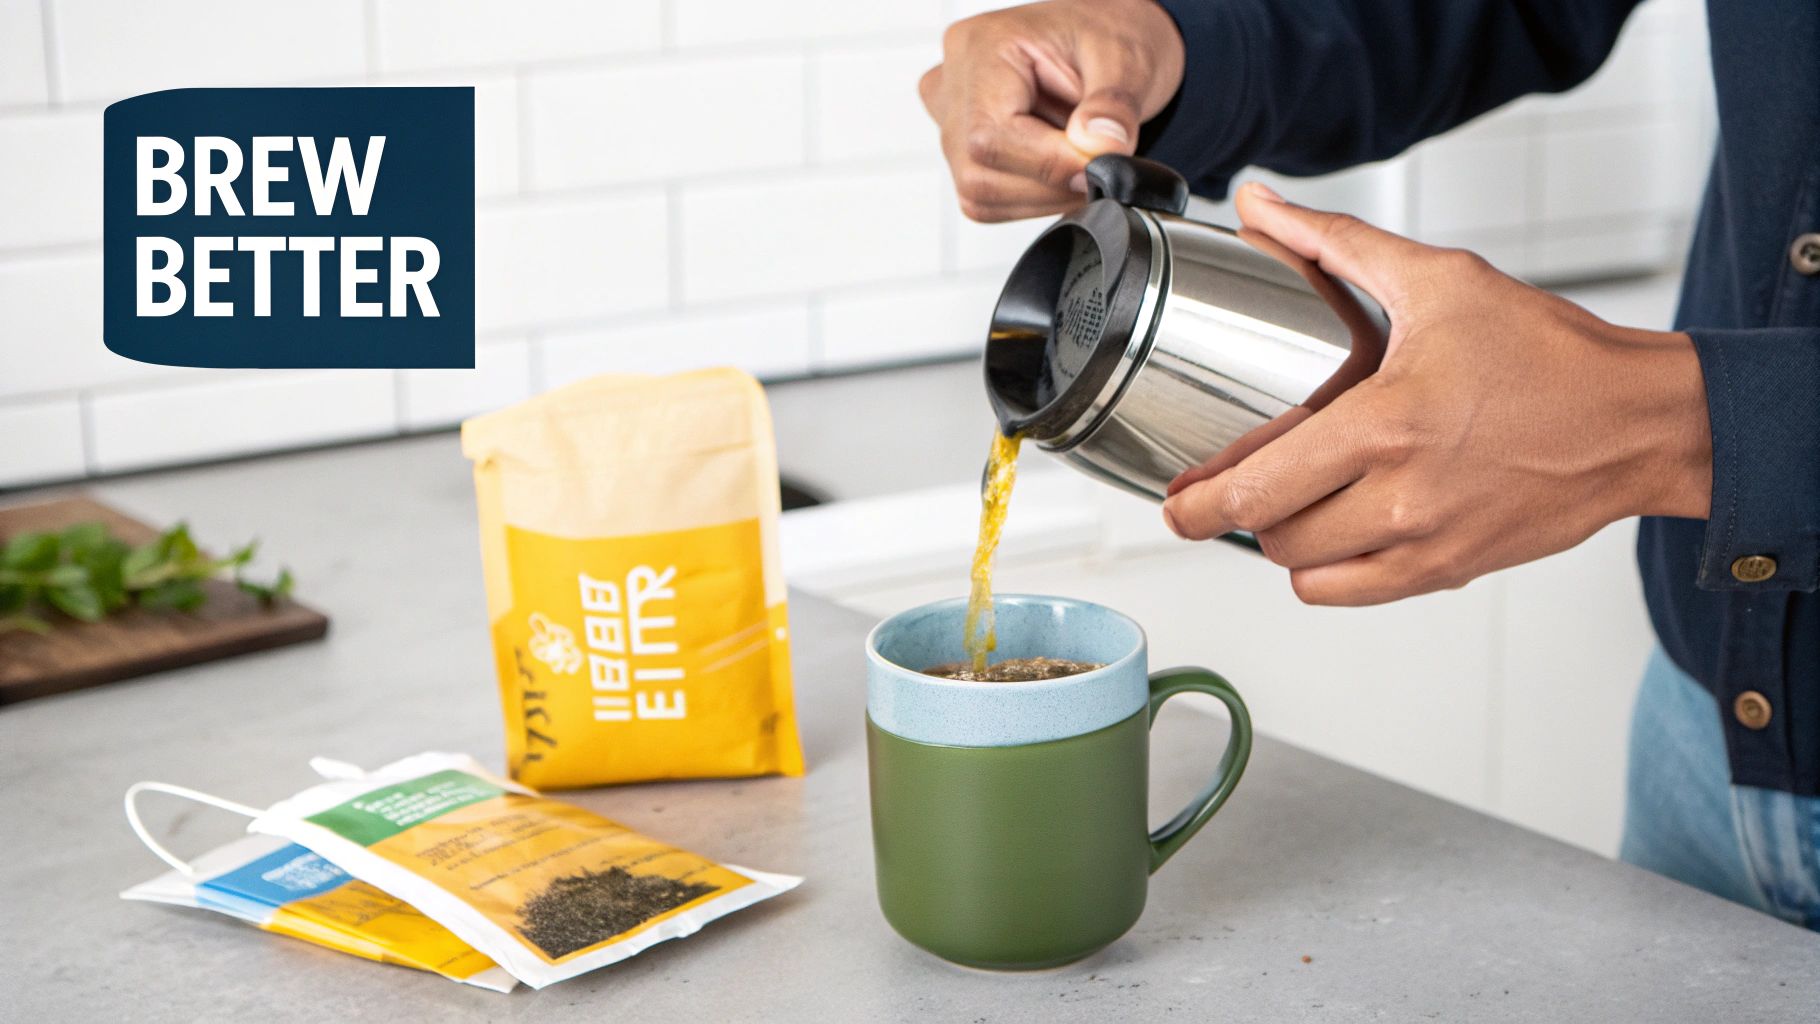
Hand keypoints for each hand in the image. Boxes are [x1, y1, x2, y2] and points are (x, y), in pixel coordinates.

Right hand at [920, 0, 1184, 221]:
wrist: (1100, 40)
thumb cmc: (1104, 34)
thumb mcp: (1125, 57)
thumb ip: (1113, 106)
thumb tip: (1097, 150)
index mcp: (982, 48)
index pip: (989, 136)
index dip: (1047, 165)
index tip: (1095, 169)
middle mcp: (954, 84)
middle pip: (979, 174)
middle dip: (1051, 185)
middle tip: (1099, 163)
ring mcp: (950, 120)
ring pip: (980, 196)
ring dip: (1044, 194)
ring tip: (1079, 153)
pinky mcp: (959, 151)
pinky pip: (986, 200)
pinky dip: (1034, 196)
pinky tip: (1059, 163)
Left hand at [1162, 183, 1713, 605]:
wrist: (1638, 421)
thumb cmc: (1549, 354)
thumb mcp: (1439, 280)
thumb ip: (1335, 243)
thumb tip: (1262, 205)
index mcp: (1384, 425)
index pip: (1257, 489)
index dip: (1199, 505)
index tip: (1174, 504)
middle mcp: (1400, 495)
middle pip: (1271, 537)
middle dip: (1240, 515)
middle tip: (1232, 490)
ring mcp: (1426, 543)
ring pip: (1307, 573)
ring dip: (1285, 543)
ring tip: (1295, 503)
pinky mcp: (1451, 570)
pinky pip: (1355, 592)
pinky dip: (1332, 569)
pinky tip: (1339, 529)